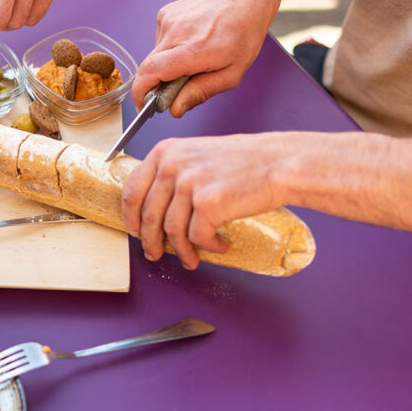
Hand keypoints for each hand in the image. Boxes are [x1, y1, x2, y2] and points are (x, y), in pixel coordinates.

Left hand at [120, 134, 292, 269]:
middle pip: (148, 215)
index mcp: (165, 152)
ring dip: (180, 250)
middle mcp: (172, 166)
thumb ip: (174, 172)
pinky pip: (197, 237)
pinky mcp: (208, 204)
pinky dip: (207, 247)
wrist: (280, 163)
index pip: (132, 190)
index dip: (130, 216)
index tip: (135, 230)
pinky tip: (217, 245)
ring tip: (190, 258)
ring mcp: (188, 184)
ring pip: (172, 231)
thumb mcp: (197, 154)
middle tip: (155, 253)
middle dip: (150, 241)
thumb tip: (156, 203)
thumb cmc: (244, 161)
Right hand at [132, 0, 280, 116]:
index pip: (151, 72)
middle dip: (157, 83)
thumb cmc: (244, 31)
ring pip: (156, 54)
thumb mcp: (233, 72)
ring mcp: (168, 20)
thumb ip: (201, 91)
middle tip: (178, 87)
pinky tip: (192, 40)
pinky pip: (161, 40)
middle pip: (149, 66)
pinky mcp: (165, 13)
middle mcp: (176, 32)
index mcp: (194, 49)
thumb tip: (175, 109)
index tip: (142, 105)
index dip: (141, 93)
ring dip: (168, 63)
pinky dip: (171, 48)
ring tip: (195, 55)